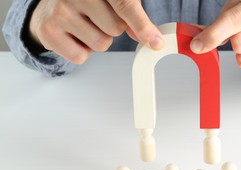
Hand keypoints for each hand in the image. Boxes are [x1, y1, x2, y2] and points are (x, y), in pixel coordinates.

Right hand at [29, 0, 163, 63]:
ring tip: (84, 26)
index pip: (124, 5)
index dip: (141, 26)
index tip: (155, 42)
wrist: (49, 7)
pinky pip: (81, 56)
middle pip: (115, 28)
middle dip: (112, 29)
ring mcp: (60, 11)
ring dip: (97, 41)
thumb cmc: (86, 3)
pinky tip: (73, 36)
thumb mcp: (111, 1)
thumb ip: (132, 15)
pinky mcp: (49, 31)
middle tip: (96, 18)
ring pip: (101, 44)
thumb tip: (150, 38)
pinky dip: (82, 52)